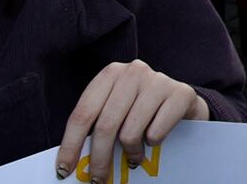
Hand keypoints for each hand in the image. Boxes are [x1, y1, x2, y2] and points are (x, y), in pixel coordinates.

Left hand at [57, 60, 209, 182]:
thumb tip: (71, 162)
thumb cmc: (141, 109)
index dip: (71, 145)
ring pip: (130, 132)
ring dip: (130, 153)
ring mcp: (158, 80)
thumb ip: (97, 126)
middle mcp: (133, 72)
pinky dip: (153, 143)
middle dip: (99, 159)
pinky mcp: (180, 93)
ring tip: (133, 157)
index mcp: (110, 74)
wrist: (181, 100)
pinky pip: (156, 132)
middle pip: (105, 125)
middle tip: (98, 179)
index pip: (82, 114)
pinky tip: (154, 140)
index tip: (65, 170)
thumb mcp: (116, 110)